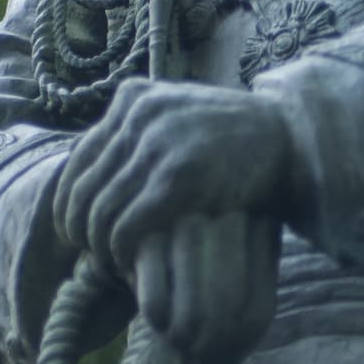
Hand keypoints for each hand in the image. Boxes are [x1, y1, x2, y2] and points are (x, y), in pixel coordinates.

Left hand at [53, 81, 299, 363]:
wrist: (293, 139)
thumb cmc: (236, 142)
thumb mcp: (180, 120)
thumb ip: (140, 135)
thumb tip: (90, 176)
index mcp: (135, 97)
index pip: (77, 160)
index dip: (69, 204)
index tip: (79, 234)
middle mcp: (140, 113)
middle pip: (82, 188)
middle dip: (81, 232)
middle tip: (96, 257)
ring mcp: (159, 142)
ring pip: (99, 212)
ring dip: (102, 248)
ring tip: (117, 265)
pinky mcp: (179, 177)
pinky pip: (127, 226)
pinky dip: (122, 253)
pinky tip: (135, 266)